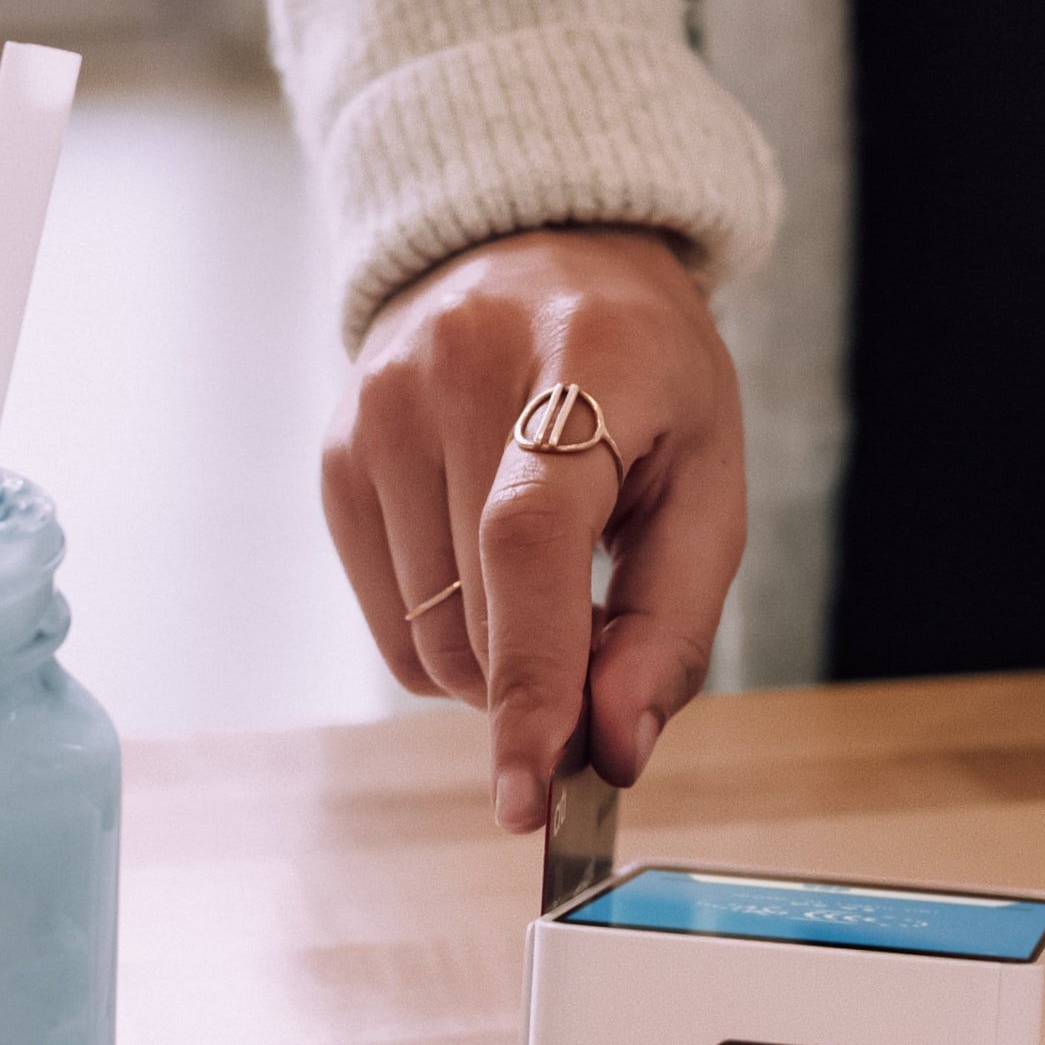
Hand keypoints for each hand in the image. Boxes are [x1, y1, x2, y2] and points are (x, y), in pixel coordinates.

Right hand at [322, 228, 746, 833]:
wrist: (539, 249)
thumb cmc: (643, 375)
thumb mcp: (707, 475)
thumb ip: (670, 621)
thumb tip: (615, 749)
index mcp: (584, 359)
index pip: (529, 540)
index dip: (533, 679)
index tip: (534, 795)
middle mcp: (459, 369)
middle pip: (480, 613)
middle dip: (545, 685)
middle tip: (603, 659)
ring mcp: (379, 407)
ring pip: (427, 636)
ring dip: (497, 666)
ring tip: (552, 586)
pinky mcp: (338, 452)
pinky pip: (389, 619)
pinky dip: (450, 638)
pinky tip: (491, 574)